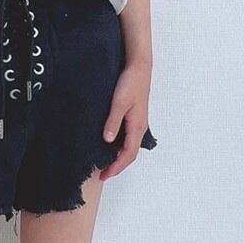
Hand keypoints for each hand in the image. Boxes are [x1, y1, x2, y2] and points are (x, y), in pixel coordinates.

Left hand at [97, 59, 153, 180]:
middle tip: (103, 174)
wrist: (139, 68)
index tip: (105, 175)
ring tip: (106, 164)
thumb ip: (113, 122)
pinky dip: (121, 147)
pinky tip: (111, 146)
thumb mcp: (119, 103)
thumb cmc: (130, 83)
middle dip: (118, 166)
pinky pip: (129, 138)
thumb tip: (108, 141)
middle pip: (130, 154)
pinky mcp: (135, 118)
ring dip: (119, 158)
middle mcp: (140, 128)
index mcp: (137, 126)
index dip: (116, 167)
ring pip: (130, 147)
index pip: (128, 154)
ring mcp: (138, 123)